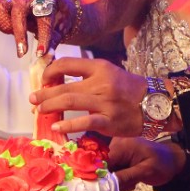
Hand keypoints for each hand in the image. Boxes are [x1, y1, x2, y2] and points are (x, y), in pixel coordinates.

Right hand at [0, 0, 75, 58]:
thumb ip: (53, 43)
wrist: (56, 5)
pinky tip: (13, 30)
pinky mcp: (8, 0)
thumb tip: (46, 59)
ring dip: (5, 24)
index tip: (41, 52)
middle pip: (18, 10)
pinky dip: (3, 23)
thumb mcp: (61, 29)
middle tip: (22, 51)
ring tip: (15, 34)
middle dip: (19, 32)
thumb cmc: (59, 18)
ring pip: (1, 6)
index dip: (43, 36)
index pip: (44, 17)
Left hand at [28, 57, 151, 136]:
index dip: (50, 71)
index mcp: (100, 67)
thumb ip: (89, 75)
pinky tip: (57, 126)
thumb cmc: (130, 89)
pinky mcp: (109, 121)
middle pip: (63, 86)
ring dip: (50, 106)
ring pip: (69, 102)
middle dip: (43, 93)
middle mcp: (101, 82)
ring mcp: (104, 102)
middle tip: (33, 99)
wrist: (156, 103)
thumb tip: (60, 79)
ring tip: (40, 110)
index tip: (44, 80)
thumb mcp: (110, 73)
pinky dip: (68, 124)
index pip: (66, 64)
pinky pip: (84, 121)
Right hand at [108, 137, 185, 190]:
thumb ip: (124, 177)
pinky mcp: (120, 154)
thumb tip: (104, 184)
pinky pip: (114, 168)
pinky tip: (132, 179)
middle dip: (113, 180)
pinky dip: (120, 177)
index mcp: (122, 145)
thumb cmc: (163, 165)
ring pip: (108, 170)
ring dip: (118, 180)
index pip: (102, 162)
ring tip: (133, 182)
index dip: (101, 177)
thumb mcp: (145, 172)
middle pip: (103, 166)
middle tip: (129, 185)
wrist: (172, 160)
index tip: (108, 189)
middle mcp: (116, 143)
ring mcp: (117, 148)